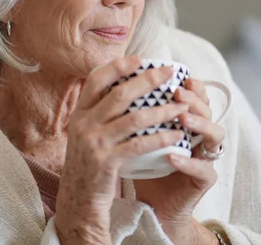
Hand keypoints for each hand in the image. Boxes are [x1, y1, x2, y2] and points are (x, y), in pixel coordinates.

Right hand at [54, 55, 188, 244]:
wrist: (78, 202)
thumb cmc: (88, 165)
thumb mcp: (85, 134)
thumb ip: (98, 113)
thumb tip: (125, 87)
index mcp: (79, 113)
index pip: (96, 80)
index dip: (118, 66)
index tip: (140, 59)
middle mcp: (83, 124)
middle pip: (120, 94)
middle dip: (148, 80)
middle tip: (170, 72)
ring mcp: (94, 143)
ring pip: (134, 118)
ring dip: (162, 110)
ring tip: (182, 106)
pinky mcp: (107, 162)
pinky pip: (140, 145)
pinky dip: (162, 138)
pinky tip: (178, 135)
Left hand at [133, 78, 225, 243]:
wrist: (151, 206)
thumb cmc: (143, 166)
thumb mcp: (137, 136)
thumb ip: (135, 113)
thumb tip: (115, 84)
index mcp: (188, 122)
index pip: (197, 98)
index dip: (192, 86)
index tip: (177, 76)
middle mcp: (201, 136)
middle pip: (209, 110)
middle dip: (195, 99)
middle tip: (178, 92)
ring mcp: (207, 158)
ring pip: (215, 134)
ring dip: (200, 123)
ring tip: (181, 118)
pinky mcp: (205, 180)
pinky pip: (204, 169)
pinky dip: (188, 162)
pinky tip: (172, 156)